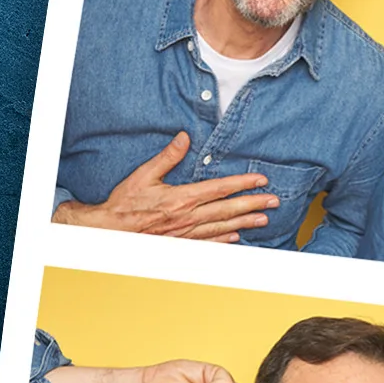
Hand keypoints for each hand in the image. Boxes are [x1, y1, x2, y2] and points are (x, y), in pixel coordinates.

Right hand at [54, 132, 280, 241]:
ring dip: (244, 223)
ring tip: (263, 220)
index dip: (243, 184)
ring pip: (222, 228)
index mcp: (182, 198)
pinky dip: (224, 240)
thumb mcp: (143, 175)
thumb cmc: (124, 204)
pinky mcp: (180, 244)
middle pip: (227, 210)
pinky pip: (208, 243)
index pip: (220, 189)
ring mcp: (185, 234)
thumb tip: (185, 137)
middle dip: (253, 205)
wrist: (110, 233)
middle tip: (274, 202)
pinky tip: (236, 238)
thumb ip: (167, 157)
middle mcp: (188, 218)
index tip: (261, 181)